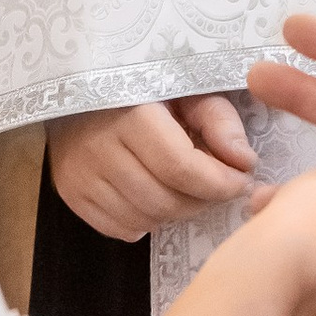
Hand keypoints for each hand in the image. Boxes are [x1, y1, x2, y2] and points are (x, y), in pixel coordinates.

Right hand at [48, 94, 254, 238]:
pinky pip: (119, 229)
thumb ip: (218, 120)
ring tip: (187, 189)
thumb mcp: (186, 88)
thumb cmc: (142, 86)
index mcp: (130, 114)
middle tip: (218, 185)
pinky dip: (146, 221)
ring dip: (176, 212)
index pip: (181, 168)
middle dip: (203, 200)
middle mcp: (98, 148)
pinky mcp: (70, 193)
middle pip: (165, 200)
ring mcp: (79, 175)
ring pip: (144, 219)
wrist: (78, 86)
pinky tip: (155, 195)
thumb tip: (244, 162)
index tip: (242, 180)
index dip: (220, 182)